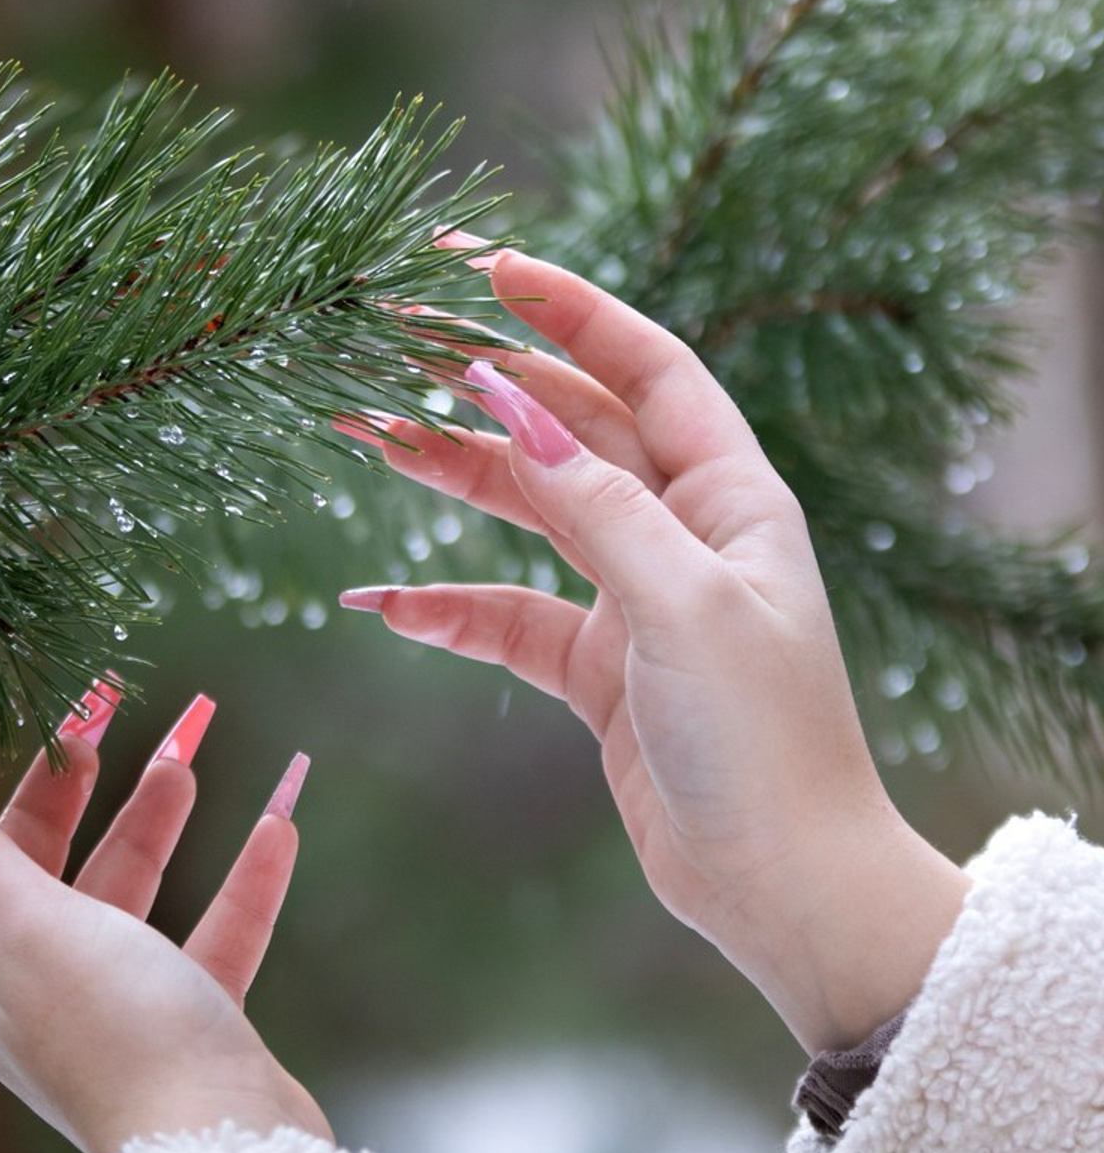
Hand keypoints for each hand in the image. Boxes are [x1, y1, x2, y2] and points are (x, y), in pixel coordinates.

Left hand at [0, 684, 327, 1152]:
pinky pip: (214, 926)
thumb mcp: (27, 926)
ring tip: (187, 748)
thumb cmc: (113, 1032)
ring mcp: (116, 994)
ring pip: (128, 885)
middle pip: (33, 860)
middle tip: (101, 705)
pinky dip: (245, 873)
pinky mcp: (188, 1011)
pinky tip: (281, 820)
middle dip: (63, 779)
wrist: (221, 1143)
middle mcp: (37, 976)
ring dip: (154, 814)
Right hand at [342, 243, 969, 1053]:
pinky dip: (453, 610)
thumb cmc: (762, 739)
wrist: (782, 883)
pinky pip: (513, 617)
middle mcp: (682, 533)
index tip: (487, 268)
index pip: (646, 369)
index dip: (572, 311)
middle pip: (573, 431)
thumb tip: (517, 408)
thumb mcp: (683, 606)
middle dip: (488, 390)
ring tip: (370, 440)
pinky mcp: (602, 665)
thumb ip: (599, 508)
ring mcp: (637, 597)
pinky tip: (388, 608)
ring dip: (455, 481)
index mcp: (729, 497)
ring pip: (533, 513)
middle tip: (393, 353)